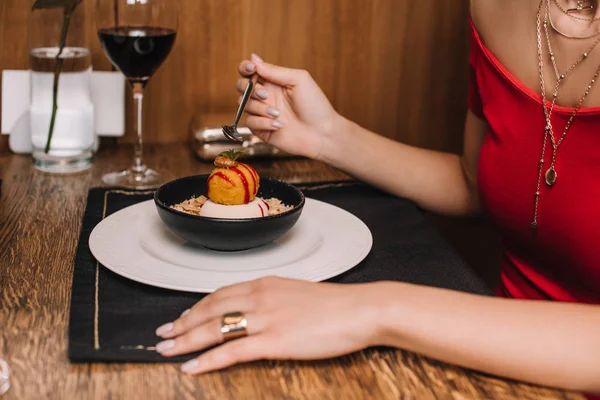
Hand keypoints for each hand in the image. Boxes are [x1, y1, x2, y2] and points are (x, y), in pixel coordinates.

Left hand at [154, 277, 382, 373]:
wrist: (361, 309)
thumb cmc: (335, 305)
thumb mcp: (298, 295)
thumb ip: (274, 301)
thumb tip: (259, 312)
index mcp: (266, 284)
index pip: (220, 295)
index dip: (196, 308)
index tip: (181, 318)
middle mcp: (260, 297)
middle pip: (209, 310)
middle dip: (182, 323)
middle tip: (162, 335)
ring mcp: (266, 318)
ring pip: (214, 328)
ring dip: (185, 340)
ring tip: (166, 350)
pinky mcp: (275, 340)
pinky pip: (232, 351)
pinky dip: (207, 359)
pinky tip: (191, 367)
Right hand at [235, 54, 341, 160]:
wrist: (321, 133)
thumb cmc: (315, 105)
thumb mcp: (299, 80)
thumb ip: (275, 71)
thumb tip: (254, 59)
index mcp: (273, 81)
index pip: (250, 70)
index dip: (245, 67)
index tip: (251, 69)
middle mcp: (266, 96)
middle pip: (241, 86)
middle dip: (249, 88)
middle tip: (266, 95)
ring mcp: (262, 112)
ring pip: (244, 104)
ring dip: (260, 108)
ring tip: (278, 113)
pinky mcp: (261, 129)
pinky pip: (250, 122)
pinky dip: (263, 122)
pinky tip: (279, 125)